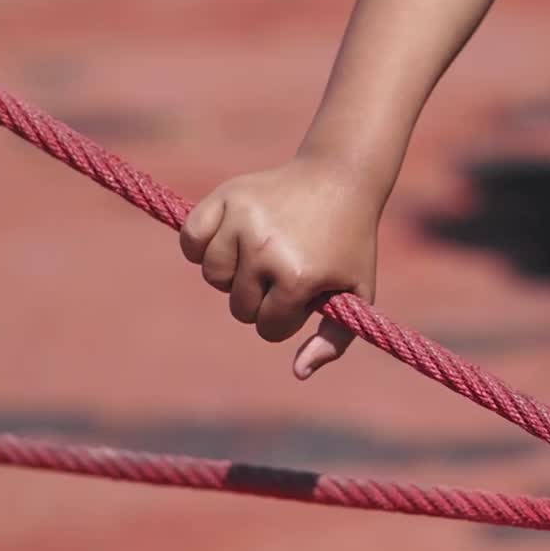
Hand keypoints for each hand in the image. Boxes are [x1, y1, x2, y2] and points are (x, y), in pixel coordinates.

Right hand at [179, 159, 381, 378]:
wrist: (340, 178)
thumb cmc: (349, 242)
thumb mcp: (358, 293)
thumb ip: (334, 340)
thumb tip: (298, 372)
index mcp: (297, 278)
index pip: (267, 327)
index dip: (287, 316)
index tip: (304, 294)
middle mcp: (265, 249)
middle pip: (239, 306)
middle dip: (262, 297)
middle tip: (286, 271)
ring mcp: (242, 221)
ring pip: (213, 277)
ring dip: (234, 274)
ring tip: (262, 255)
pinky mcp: (224, 197)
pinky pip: (191, 240)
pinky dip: (201, 246)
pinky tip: (229, 241)